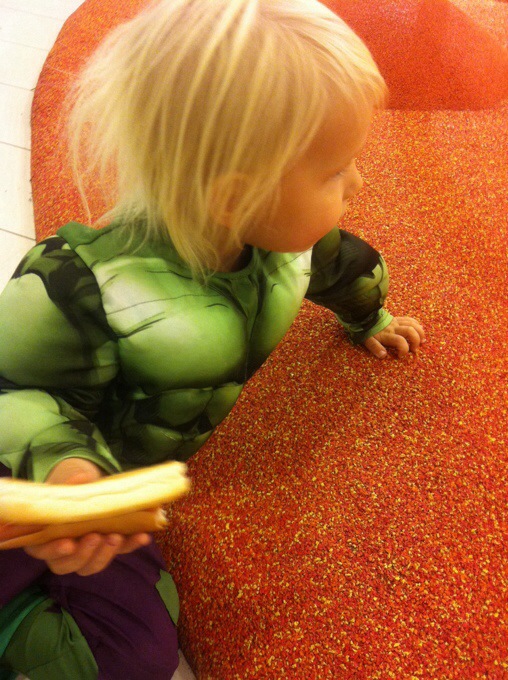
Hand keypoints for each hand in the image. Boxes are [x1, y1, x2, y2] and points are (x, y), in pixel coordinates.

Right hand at [24, 458, 150, 575]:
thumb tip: (83, 477)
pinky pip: (118, 552)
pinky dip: (131, 545)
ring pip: (92, 566)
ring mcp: (86, 554)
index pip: (44, 552)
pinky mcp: (107, 550)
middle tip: (96, 537)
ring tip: (117, 537)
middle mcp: (62, 553)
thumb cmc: (66, 494)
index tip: (68, 543)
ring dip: (106, 553)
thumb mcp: (65, 487)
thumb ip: (70, 485)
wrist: (84, 493)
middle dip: (84, 553)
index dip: (55, 551)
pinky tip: (142, 537)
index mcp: (44, 538)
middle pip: (69, 565)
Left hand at [363, 316, 424, 358]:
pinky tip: (420, 330)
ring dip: (420, 333)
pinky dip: (417, 325)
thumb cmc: (365, 330)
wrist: (363, 316)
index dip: (404, 350)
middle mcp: (393, 328)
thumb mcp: (367, 340)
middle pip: (410, 331)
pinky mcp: (397, 318)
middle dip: (416, 341)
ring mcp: (396, 322)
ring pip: (413, 324)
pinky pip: (410, 319)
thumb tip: (384, 355)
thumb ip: (375, 347)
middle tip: (414, 350)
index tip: (400, 356)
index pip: (400, 341)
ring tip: (422, 341)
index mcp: (386, 335)